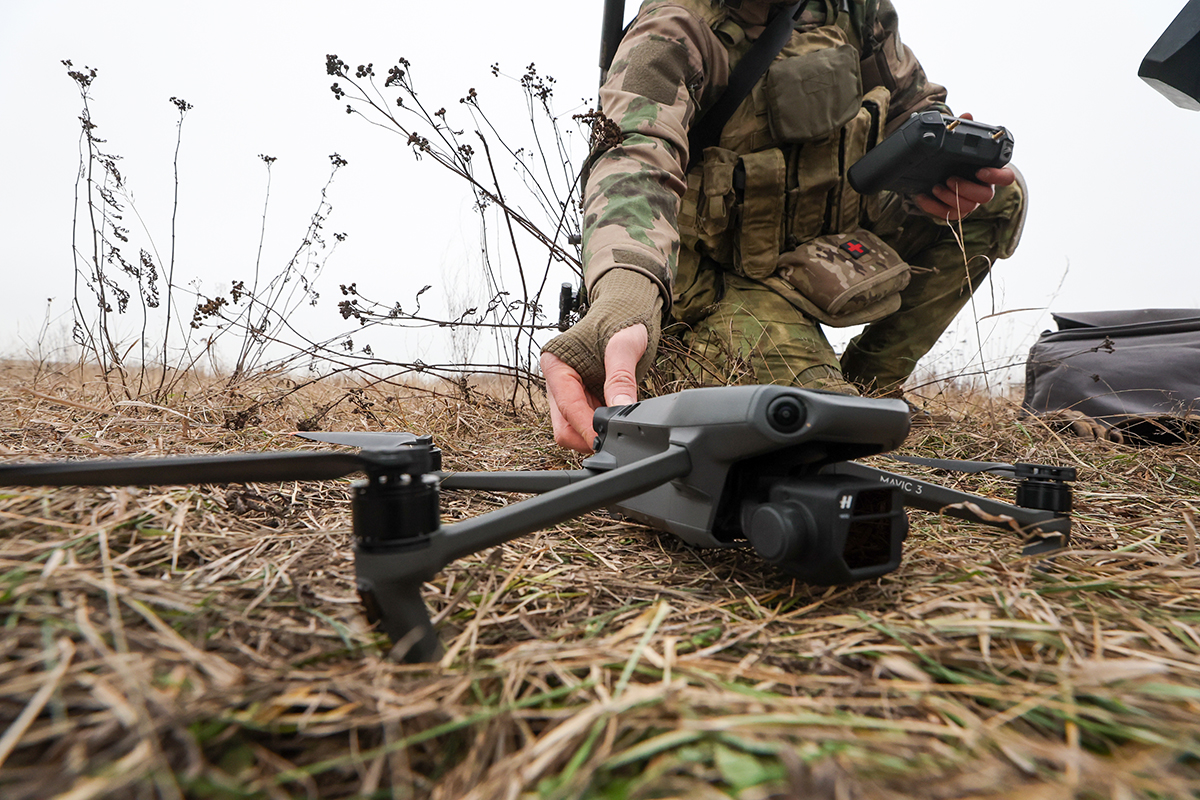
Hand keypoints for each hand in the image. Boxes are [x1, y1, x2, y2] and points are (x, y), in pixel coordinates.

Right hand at [541, 324, 648, 451]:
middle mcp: (556, 380)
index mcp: (556, 364)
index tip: (606, 439)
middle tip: (614, 437)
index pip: (568, 407)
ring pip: (573, 428)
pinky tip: (617, 416)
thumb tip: (621, 409)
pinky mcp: (581, 398)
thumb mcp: (624, 346)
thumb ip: (621, 378)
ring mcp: (568, 392)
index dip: (587, 427)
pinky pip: (586, 422)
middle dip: (587, 435)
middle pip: (563, 426)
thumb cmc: (620, 319)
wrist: (626, 310)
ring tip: (619, 420)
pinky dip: (601, 426)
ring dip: (594, 431)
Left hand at [912, 113, 1016, 220]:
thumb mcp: (955, 143)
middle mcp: (982, 189)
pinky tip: (922, 196)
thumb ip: (963, 130)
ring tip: (936, 186)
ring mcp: (969, 202)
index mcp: (988, 172)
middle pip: (985, 196)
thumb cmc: (952, 157)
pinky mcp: (953, 212)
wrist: (933, 172)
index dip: (996, 176)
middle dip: (966, 188)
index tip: (981, 171)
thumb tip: (967, 114)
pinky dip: (933, 206)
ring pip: (967, 208)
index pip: (1006, 177)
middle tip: (950, 178)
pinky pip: (947, 215)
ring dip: (950, 197)